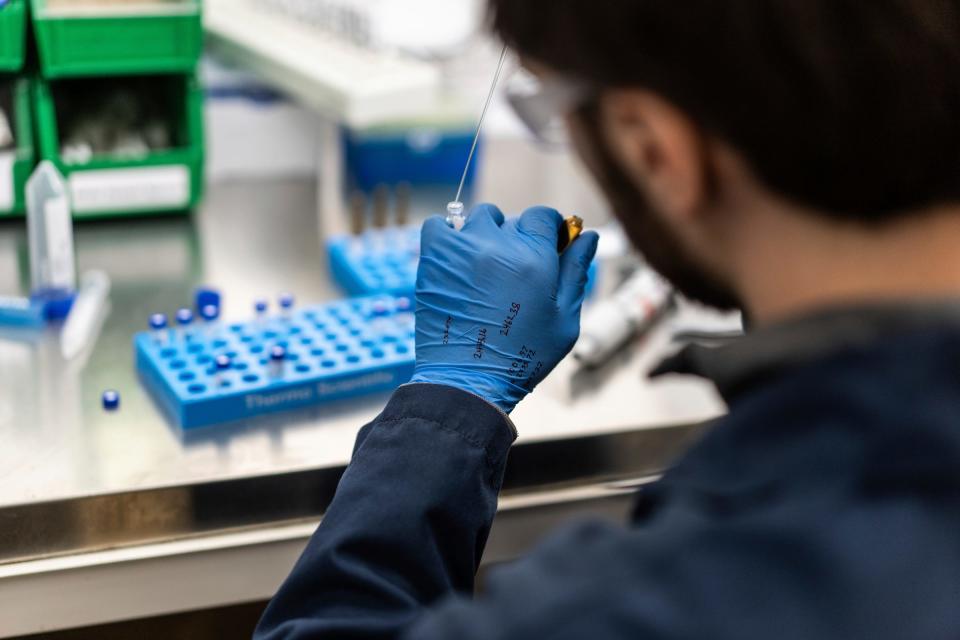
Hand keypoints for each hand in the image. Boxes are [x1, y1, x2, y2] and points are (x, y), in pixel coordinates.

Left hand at [410, 204, 598, 413]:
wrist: (468, 381)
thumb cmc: (521, 357)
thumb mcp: (564, 319)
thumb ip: (577, 272)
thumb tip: (588, 237)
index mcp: (535, 259)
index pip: (543, 216)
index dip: (548, 229)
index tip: (546, 244)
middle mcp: (499, 246)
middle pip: (513, 220)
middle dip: (519, 239)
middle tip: (515, 273)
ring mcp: (463, 249)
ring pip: (480, 218)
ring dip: (486, 234)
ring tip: (486, 267)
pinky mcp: (434, 259)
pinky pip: (439, 226)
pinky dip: (449, 237)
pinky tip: (457, 260)